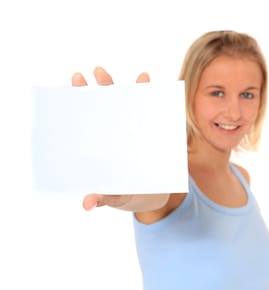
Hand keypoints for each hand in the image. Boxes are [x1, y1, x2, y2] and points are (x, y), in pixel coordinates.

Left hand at [71, 66, 149, 209]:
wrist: (151, 196)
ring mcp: (136, 131)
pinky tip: (157, 88)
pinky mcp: (154, 134)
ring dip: (135, 88)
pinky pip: (155, 114)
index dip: (80, 100)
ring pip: (133, 105)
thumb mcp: (115, 196)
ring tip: (141, 77)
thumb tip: (88, 203)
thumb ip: (104, 197)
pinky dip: (156, 100)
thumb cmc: (127, 194)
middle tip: (98, 72)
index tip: (76, 83)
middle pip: (107, 105)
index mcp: (102, 144)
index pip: (88, 118)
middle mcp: (117, 132)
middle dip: (103, 87)